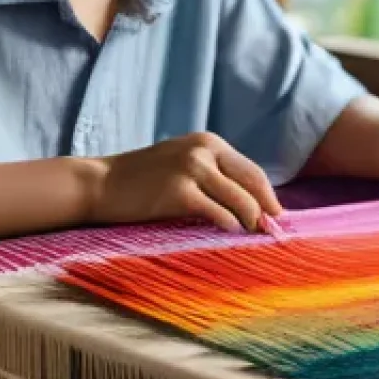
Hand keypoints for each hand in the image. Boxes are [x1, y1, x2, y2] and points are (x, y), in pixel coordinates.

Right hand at [97, 132, 282, 232]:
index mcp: (208, 142)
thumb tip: (249, 203)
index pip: (251, 170)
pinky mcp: (179, 191)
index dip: (267, 195)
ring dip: (250, 221)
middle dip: (266, 209)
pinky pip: (217, 212)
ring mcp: (192, 169)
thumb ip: (212, 174)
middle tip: (272, 230)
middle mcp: (204, 150)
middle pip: (251, 182)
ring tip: (251, 236)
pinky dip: (229, 225)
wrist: (101, 184)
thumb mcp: (182, 163)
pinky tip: (230, 232)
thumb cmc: (142, 180)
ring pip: (239, 199)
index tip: (276, 215)